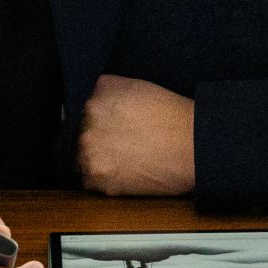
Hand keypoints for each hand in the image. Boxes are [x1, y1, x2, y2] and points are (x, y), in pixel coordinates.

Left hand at [77, 74, 196, 195]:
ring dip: (95, 160)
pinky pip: (89, 181)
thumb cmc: (171, 116)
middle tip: (116, 143)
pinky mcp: (98, 178)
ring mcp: (89, 152)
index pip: (75, 109)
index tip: (102, 125)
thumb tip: (86, 100)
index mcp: (94, 97)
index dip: (88, 119)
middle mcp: (86, 122)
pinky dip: (103, 179)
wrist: (192, 147)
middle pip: (75, 134)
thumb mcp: (134, 86)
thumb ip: (104, 90)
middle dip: (92, 139)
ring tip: (122, 158)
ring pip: (79, 158)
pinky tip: (124, 171)